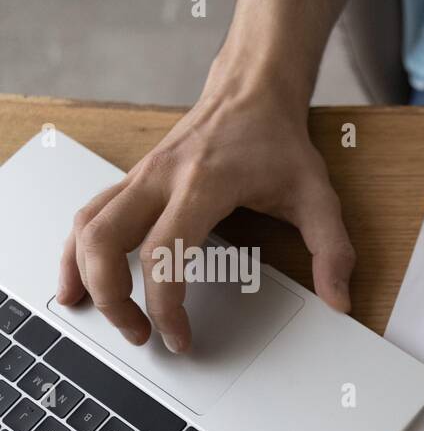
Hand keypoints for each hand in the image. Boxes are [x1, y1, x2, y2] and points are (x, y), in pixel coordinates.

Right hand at [58, 77, 353, 352]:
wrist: (252, 92)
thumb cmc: (279, 143)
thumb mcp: (318, 197)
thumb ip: (332, 252)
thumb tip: (339, 300)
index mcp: (202, 185)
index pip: (163, 254)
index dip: (165, 306)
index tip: (179, 338)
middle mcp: (159, 178)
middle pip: (104, 242)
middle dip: (112, 298)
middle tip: (139, 334)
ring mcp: (139, 176)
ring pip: (85, 227)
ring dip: (84, 275)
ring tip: (100, 314)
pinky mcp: (131, 179)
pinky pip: (88, 215)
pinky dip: (76, 250)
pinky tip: (78, 279)